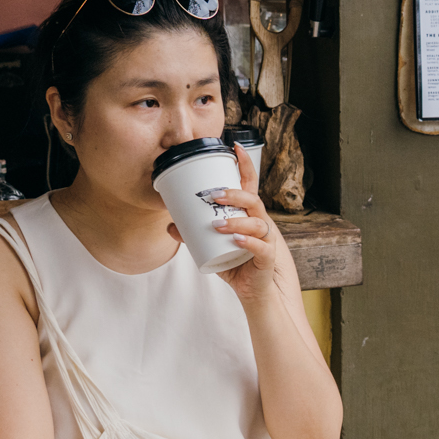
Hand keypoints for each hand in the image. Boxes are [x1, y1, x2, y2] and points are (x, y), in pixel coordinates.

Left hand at [170, 145, 280, 300]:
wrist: (256, 291)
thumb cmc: (237, 263)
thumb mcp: (213, 247)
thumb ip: (193, 236)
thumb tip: (170, 226)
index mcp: (249, 214)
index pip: (250, 184)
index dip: (245, 164)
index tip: (234, 147)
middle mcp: (260, 222)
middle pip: (253, 199)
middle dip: (235, 194)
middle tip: (214, 195)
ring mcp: (266, 239)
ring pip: (257, 222)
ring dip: (236, 221)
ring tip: (217, 225)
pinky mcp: (267, 257)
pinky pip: (261, 247)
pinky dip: (248, 242)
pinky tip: (236, 239)